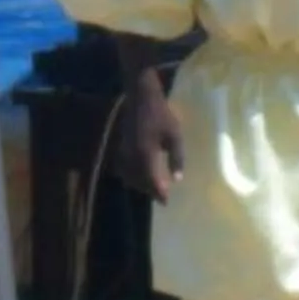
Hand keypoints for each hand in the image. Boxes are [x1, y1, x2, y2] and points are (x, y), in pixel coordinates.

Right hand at [123, 72, 183, 202]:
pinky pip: (123, 168)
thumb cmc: (161, 114)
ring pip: (129, 176)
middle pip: (138, 182)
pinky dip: (131, 175)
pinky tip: (140, 174)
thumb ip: (177, 158)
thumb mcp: (175, 135)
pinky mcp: (121, 146)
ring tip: (153, 187)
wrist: (141, 96)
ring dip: (140, 184)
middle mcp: (132, 156)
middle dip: (149, 190)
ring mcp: (124, 151)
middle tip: (161, 196)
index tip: (166, 202)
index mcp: (145, 155)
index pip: (152, 181)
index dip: (159, 193)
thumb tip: (177, 179)